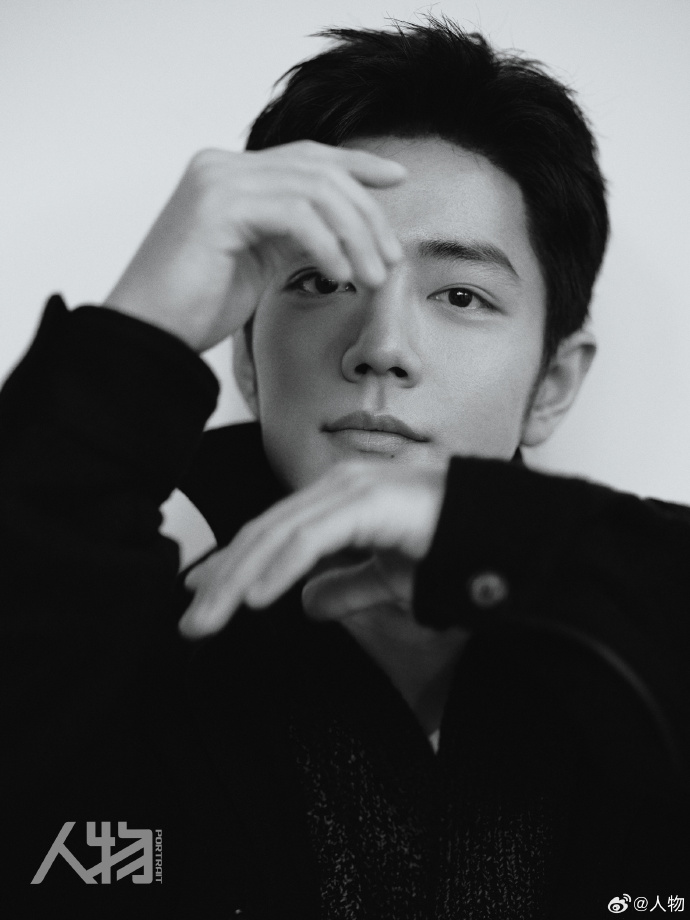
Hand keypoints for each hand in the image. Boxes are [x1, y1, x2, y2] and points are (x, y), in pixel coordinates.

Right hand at [105, 142, 405, 351]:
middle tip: (391, 257)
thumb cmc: (196, 306)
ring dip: (355, 235)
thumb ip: (292, 234)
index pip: (307, 156)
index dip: (357, 163)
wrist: (150, 334)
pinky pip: (296, 215)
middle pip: (319, 170)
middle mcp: (222, 165)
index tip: (397, 178)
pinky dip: (327, 245)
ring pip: (315, 190)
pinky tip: (339, 274)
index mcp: (231, 175)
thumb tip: (343, 231)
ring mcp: (218, 180)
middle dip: (366, 213)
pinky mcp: (218, 205)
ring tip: (373, 277)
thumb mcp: (258, 261)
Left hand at [178, 460, 446, 638]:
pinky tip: (255, 599)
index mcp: (336, 502)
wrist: (501, 537)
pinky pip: (312, 539)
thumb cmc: (449, 551)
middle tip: (190, 622)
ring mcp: (351, 491)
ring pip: (277, 537)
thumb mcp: (385, 581)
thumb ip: (346, 587)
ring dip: (237, 581)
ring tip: (208, 620)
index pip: (270, 533)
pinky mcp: (368, 503)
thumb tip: (306, 604)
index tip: (201, 596)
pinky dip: (279, 569)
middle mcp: (335, 489)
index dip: (232, 565)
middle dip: (221, 579)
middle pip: (262, 534)